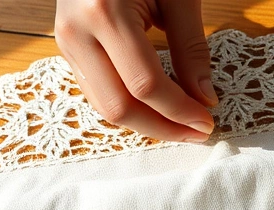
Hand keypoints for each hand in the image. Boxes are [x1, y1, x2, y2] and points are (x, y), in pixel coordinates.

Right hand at [55, 0, 216, 141]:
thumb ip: (191, 48)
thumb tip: (205, 99)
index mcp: (104, 11)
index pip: (145, 84)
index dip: (179, 111)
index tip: (208, 122)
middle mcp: (77, 32)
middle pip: (118, 107)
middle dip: (162, 128)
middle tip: (197, 132)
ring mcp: (65, 41)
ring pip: (103, 106)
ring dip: (145, 123)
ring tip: (181, 125)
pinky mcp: (66, 47)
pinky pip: (97, 91)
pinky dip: (128, 106)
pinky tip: (157, 109)